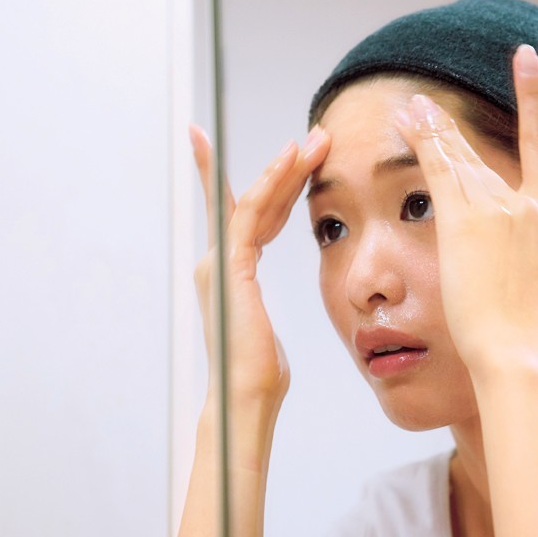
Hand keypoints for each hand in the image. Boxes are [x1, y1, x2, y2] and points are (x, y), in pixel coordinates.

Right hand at [189, 125, 329, 412]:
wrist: (248, 398)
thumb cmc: (260, 372)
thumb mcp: (264, 327)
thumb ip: (258, 303)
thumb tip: (263, 310)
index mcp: (231, 272)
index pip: (253, 217)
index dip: (272, 185)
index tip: (291, 157)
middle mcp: (220, 261)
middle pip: (256, 202)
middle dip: (286, 168)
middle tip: (317, 139)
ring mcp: (221, 261)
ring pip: (254, 200)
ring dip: (284, 168)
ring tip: (314, 141)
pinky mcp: (231, 266)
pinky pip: (252, 213)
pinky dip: (270, 183)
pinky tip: (290, 160)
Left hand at [395, 45, 537, 370]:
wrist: (519, 350)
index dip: (533, 97)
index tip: (524, 63)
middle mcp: (519, 202)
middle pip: (480, 152)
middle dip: (449, 128)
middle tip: (423, 104)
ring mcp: (489, 211)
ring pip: (454, 158)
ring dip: (430, 131)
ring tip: (408, 108)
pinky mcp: (459, 224)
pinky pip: (437, 174)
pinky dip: (422, 146)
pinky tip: (405, 127)